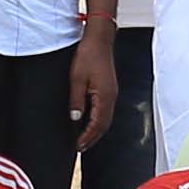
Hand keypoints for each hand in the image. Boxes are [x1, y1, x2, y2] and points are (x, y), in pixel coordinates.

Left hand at [65, 33, 116, 151]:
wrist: (99, 40)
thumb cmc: (88, 56)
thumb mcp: (76, 79)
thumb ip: (76, 100)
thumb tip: (76, 118)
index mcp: (104, 97)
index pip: (97, 124)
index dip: (87, 137)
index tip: (78, 146)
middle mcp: (111, 98)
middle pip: (104, 125)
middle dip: (93, 138)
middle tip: (80, 147)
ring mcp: (112, 93)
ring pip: (106, 119)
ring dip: (96, 131)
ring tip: (85, 138)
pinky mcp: (110, 89)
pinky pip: (106, 111)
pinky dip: (99, 121)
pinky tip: (90, 122)